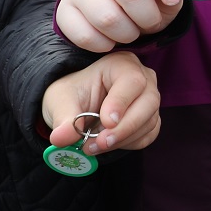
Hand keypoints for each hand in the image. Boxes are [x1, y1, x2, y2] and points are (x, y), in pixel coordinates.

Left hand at [41, 51, 161, 154]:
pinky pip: (147, 135)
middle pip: (149, 102)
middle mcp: (143, 79)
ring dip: (122, 139)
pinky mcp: (150, 120)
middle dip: (124, 127)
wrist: (77, 106)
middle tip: (100, 142)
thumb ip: (64, 118)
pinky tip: (106, 144)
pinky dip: (127, 144)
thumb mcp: (61, 101)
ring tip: (93, 145)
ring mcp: (149, 101)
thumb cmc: (72, 94)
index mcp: (121, 64)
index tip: (106, 121)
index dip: (121, 102)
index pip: (132, 80)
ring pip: (149, 122)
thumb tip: (60, 138)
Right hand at [55, 0, 182, 51]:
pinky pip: (86, 36)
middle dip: (148, 17)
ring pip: (107, 18)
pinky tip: (111, 39)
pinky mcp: (65, 11)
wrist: (114, 9)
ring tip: (132, 31)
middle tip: (150, 23)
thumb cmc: (147, 2)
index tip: (173, 0)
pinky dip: (105, 45)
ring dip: (128, 34)